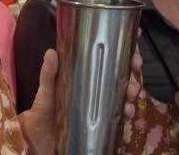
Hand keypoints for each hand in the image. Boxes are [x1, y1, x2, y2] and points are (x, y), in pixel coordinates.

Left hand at [21, 48, 141, 154]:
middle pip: (120, 70)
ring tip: (132, 90)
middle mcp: (95, 85)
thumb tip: (51, 53)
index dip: (121, 44)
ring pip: (124, 90)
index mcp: (83, 73)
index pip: (104, 54)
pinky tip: (127, 111)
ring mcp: (100, 102)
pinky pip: (120, 114)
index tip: (135, 35)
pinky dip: (127, 111)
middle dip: (132, 64)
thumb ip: (48, 75)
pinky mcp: (103, 120)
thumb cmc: (43, 113)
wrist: (42, 143)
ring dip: (132, 88)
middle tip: (136, 63)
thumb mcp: (45, 93)